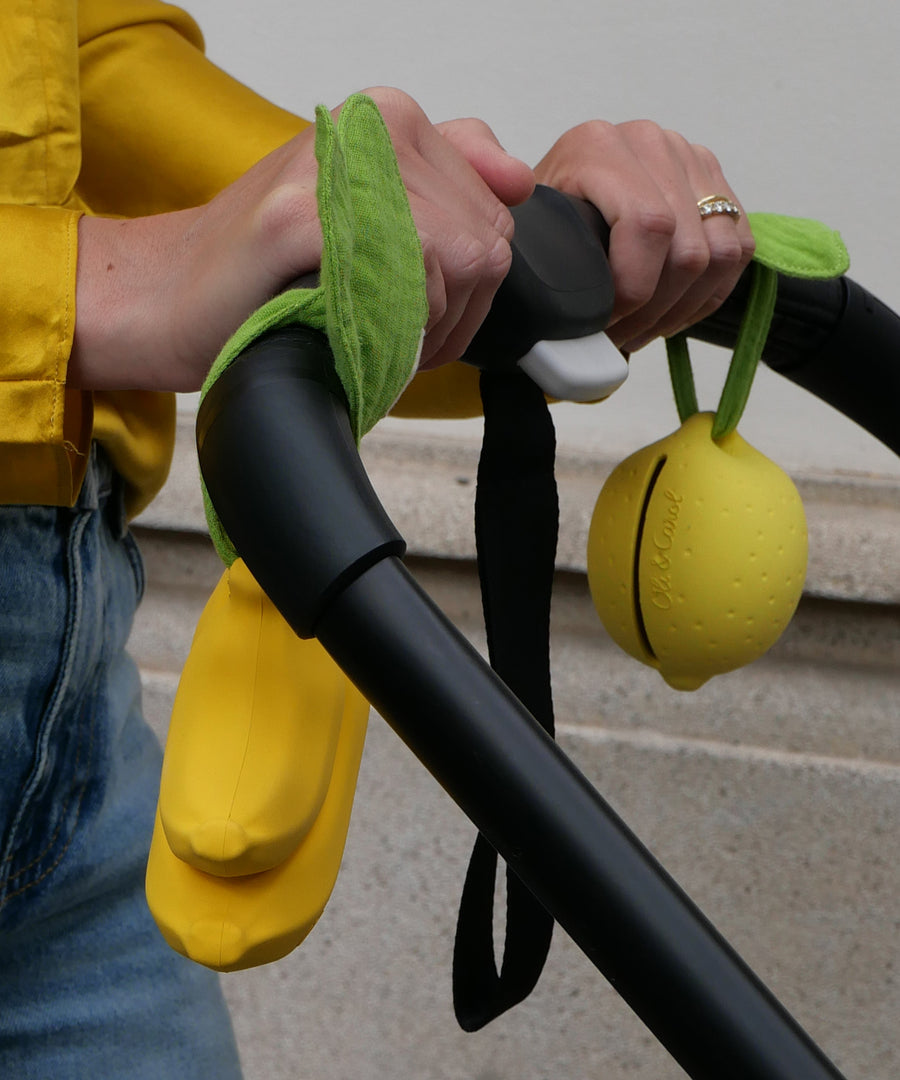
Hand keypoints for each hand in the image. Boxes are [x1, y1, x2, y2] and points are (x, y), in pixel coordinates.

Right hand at [70, 87, 533, 391]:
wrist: (171, 296)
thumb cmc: (270, 268)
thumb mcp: (371, 213)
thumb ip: (448, 185)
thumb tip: (517, 181)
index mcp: (394, 119)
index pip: (496, 216)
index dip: (466, 288)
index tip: (418, 310)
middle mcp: (374, 126)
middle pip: (486, 248)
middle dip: (451, 315)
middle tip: (390, 333)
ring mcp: (340, 166)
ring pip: (457, 263)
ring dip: (424, 326)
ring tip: (367, 331)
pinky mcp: (304, 213)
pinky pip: (409, 278)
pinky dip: (392, 325)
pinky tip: (349, 327)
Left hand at [534, 120, 754, 352]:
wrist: (556, 193)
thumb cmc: (542, 222)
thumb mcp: (529, 234)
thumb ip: (543, 260)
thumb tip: (569, 321)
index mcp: (597, 146)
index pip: (647, 225)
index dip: (634, 290)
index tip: (605, 321)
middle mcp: (649, 142)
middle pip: (688, 249)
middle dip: (655, 310)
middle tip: (622, 337)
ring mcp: (688, 158)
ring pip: (719, 254)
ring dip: (683, 307)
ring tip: (645, 328)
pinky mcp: (717, 183)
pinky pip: (739, 250)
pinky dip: (708, 294)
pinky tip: (671, 312)